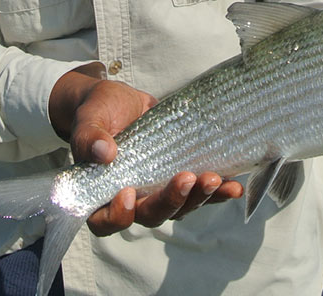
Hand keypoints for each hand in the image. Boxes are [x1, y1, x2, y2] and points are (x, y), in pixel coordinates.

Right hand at [49, 65, 242, 235]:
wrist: (122, 102)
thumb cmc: (99, 112)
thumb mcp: (90, 117)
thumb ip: (89, 135)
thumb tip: (103, 153)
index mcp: (100, 194)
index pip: (105, 221)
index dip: (117, 215)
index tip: (128, 193)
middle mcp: (132, 200)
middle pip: (150, 216)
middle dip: (171, 201)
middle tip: (186, 178)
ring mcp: (158, 192)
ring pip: (179, 208)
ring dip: (199, 197)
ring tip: (213, 179)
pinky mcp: (180, 179)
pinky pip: (200, 193)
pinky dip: (218, 192)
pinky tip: (233, 185)